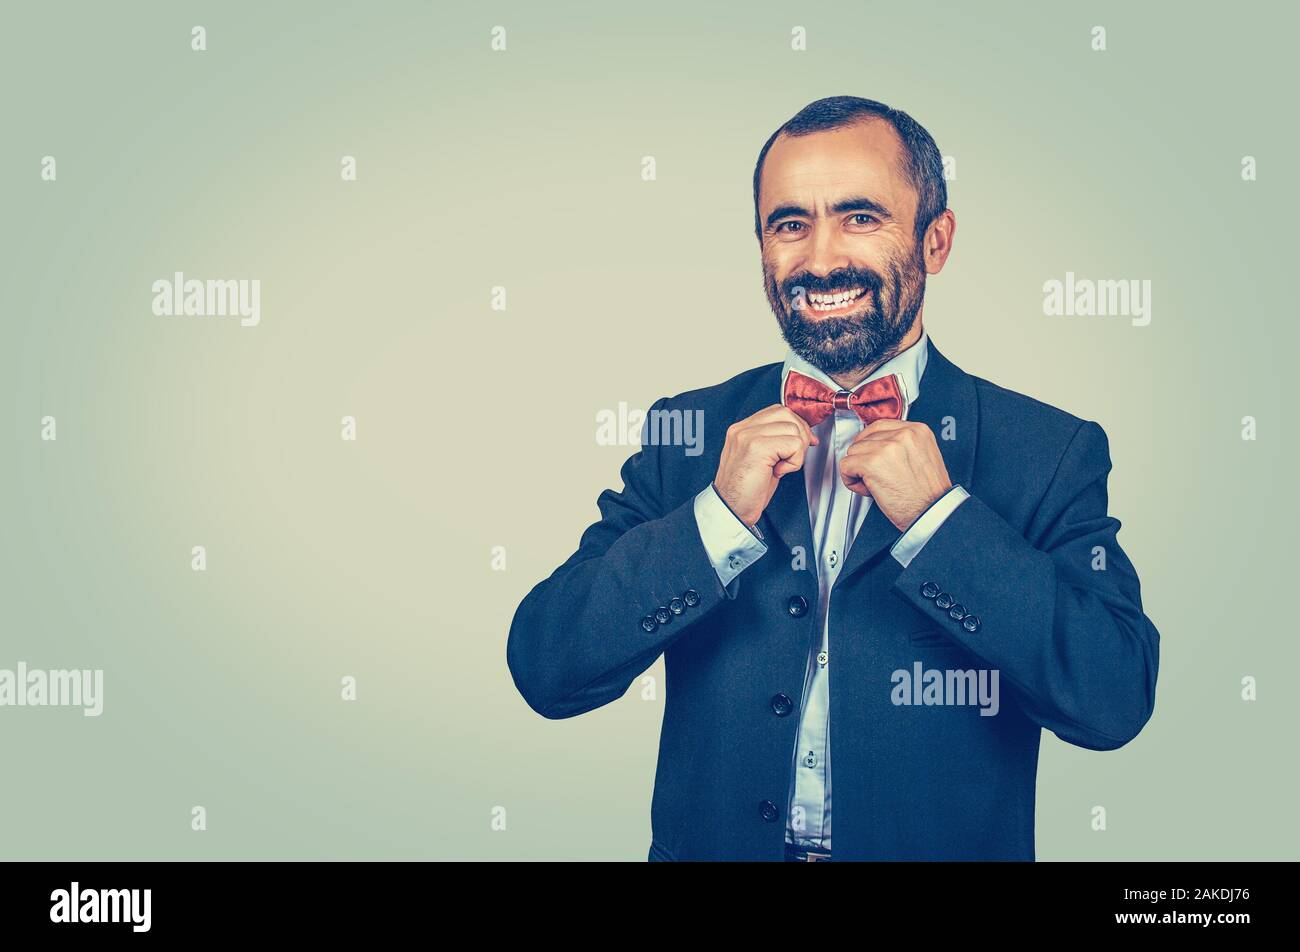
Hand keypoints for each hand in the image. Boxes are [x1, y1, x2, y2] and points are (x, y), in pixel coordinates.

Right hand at [713, 405, 817, 526]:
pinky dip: (794, 461)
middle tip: (792, 457)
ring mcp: (748, 436)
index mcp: (741, 429)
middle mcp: (742, 429)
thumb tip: (804, 433)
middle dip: (800, 435)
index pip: (777, 411)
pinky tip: (779, 472)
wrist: (731, 509)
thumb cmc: (745, 490)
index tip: (802, 444)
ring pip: (794, 428)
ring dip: (797, 452)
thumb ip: (774, 440)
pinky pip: (794, 444)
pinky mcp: (757, 448)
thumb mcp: (760, 459)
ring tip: (782, 467)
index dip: (795, 425)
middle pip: (787, 414)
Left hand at [839, 419, 951, 530]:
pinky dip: (851, 481)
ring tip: (876, 484)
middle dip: (865, 458)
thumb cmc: (928, 494)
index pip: (879, 426)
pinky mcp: (871, 463)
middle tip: (879, 476)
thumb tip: (878, 442)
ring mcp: (886, 447)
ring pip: (853, 452)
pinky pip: (845, 466)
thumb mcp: (923, 456)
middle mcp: (903, 434)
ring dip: (858, 470)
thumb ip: (903, 445)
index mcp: (917, 430)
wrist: (931, 513)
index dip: (871, 444)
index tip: (873, 457)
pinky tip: (868, 489)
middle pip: (864, 438)